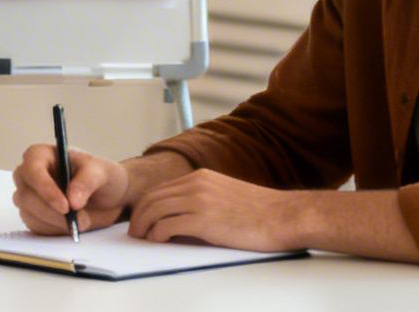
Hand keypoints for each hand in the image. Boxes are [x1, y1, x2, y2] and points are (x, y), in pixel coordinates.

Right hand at [12, 144, 129, 235]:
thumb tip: (72, 200)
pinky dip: (55, 230)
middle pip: (26, 195)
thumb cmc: (99, 176)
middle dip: (53, 211)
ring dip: (56, 222)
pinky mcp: (33, 216)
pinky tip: (71, 224)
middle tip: (80, 219)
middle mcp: (30, 175)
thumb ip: (87, 181)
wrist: (106, 198)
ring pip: (29, 214)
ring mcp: (29, 197)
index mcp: (41, 155)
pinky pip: (36, 227)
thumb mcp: (100, 172)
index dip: (44, 188)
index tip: (65, 206)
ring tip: (82, 220)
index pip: (32, 168)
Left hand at [126, 169, 301, 252]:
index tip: (141, 220)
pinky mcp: (203, 220)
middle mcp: (196, 184)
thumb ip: (201, 200)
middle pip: (152, 198)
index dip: (145, 205)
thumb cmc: (259, 212)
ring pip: (155, 210)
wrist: (283, 216)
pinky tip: (158, 242)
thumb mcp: (224, 195)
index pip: (160, 188)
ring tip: (143, 239)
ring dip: (143, 227)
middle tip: (135, 233)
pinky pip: (167, 226)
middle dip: (138, 216)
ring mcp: (199, 200)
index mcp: (200, 177)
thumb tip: (178, 218)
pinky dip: (157, 235)